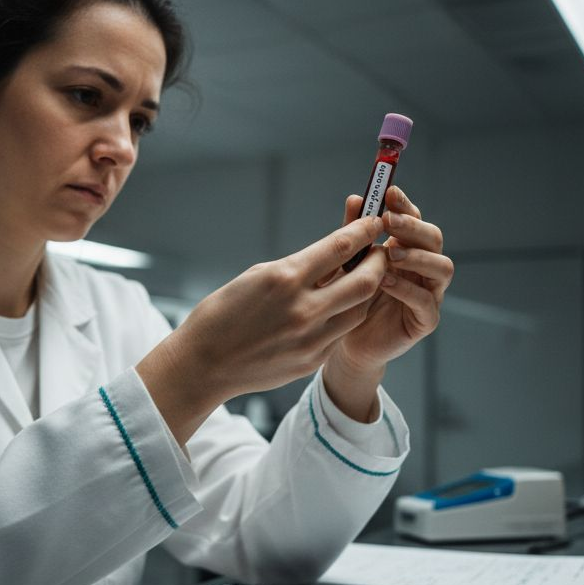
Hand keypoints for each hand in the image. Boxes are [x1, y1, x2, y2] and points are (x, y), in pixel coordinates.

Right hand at [137, 215, 387, 443]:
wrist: (203, 363)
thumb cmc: (223, 313)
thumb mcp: (258, 276)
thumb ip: (299, 267)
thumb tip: (334, 255)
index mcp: (285, 278)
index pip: (341, 247)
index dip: (364, 230)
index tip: (373, 221)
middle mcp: (303, 309)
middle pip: (366, 280)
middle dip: (379, 261)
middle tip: (379, 251)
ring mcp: (310, 338)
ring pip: (360, 309)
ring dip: (368, 291)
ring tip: (364, 278)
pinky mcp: (312, 360)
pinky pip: (342, 332)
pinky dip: (347, 315)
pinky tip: (342, 306)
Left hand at [322, 186, 452, 418]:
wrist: (345, 344)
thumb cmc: (348, 299)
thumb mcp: (347, 263)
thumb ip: (353, 234)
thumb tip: (355, 198)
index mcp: (407, 248)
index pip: (414, 219)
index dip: (405, 205)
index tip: (388, 192)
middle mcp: (422, 267)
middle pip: (433, 238)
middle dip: (413, 226)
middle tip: (389, 221)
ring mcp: (429, 293)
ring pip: (442, 267)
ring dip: (417, 256)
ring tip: (390, 254)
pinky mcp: (425, 320)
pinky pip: (426, 301)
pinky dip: (407, 289)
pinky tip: (386, 282)